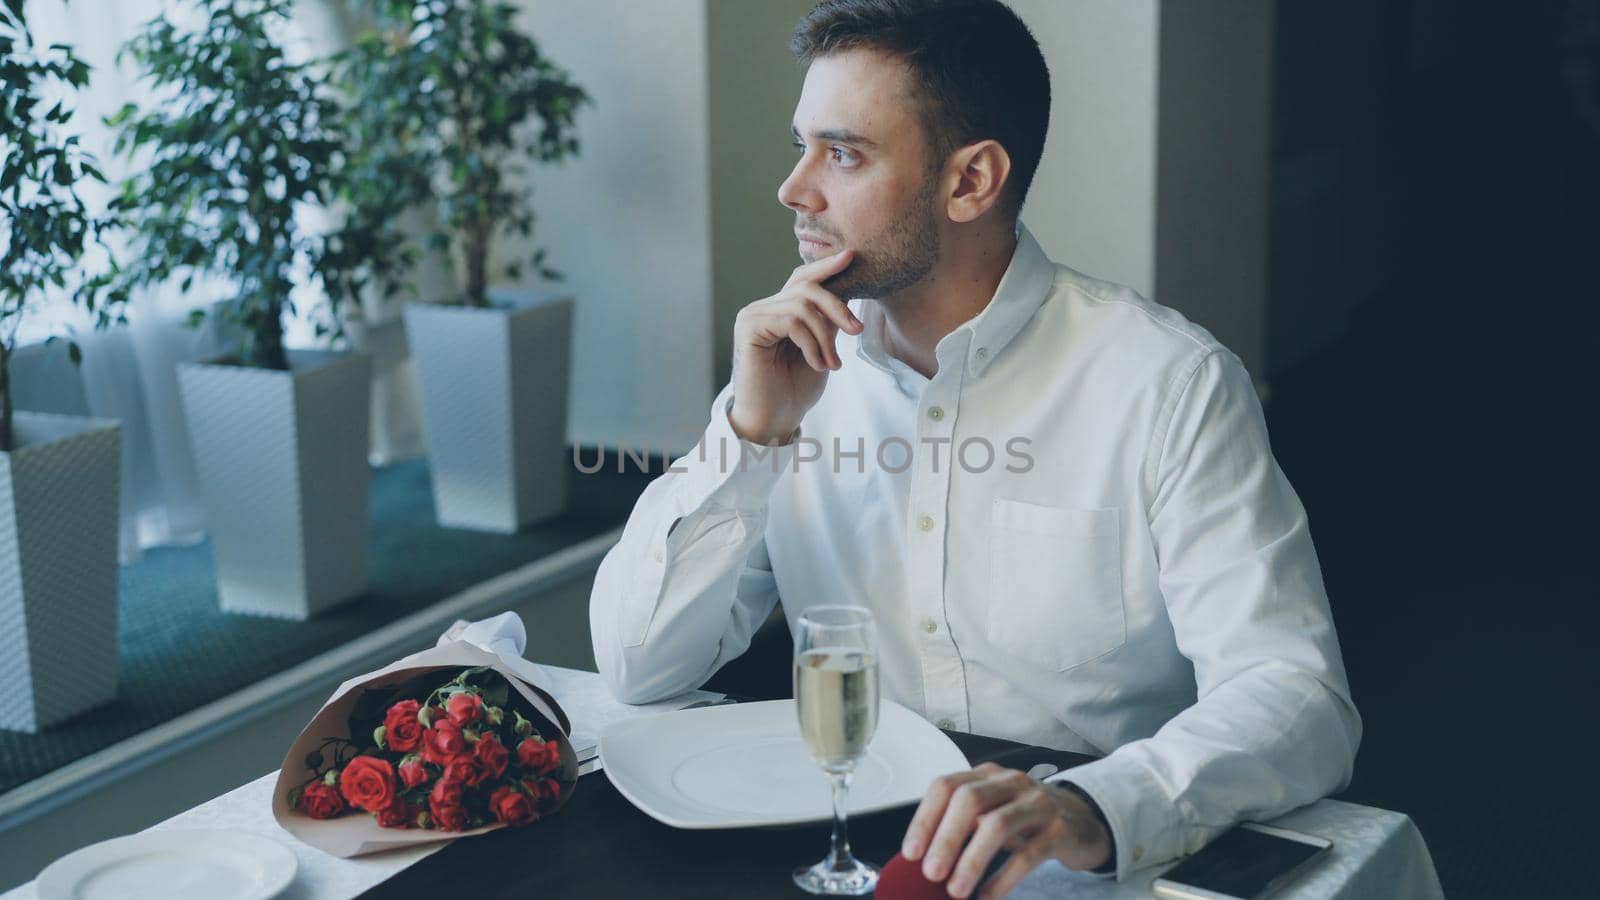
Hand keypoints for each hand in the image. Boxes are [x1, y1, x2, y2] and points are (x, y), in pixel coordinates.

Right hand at [727, 249, 861, 443]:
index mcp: (779, 310)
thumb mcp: (822, 349)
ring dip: (825, 336)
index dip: (825, 267)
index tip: (851, 257)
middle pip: (806, 286)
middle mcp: (763, 308)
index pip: (802, 278)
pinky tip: (816, 363)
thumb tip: (848, 291)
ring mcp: (753, 316)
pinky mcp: (749, 328)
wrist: (775, 420)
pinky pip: (791, 320)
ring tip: (831, 362)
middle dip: (837, 306)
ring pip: (802, 305)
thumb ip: (829, 322)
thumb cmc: (796, 389)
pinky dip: (811, 343)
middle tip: (856, 331)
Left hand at [900, 762, 1111, 898]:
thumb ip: (963, 827)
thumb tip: (923, 859)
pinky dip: (1003, 879)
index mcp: (987, 776)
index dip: (925, 819)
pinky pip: (1028, 854)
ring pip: (997, 825)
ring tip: (955, 890)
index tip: (911, 852)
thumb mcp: (993, 813)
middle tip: (931, 872)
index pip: (946, 786)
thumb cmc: (1028, 819)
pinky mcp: (1059, 830)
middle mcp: (1011, 783)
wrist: (1084, 822)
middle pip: (969, 800)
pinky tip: (987, 896)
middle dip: (945, 838)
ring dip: (971, 860)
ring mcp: (1037, 803)